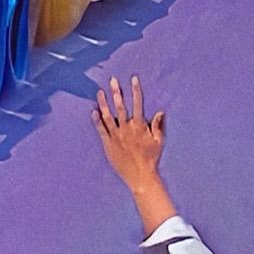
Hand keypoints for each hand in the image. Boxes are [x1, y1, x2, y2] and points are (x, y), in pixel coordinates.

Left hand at [94, 74, 174, 233]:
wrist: (140, 175)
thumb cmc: (151, 158)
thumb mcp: (159, 141)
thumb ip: (158, 125)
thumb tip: (160, 111)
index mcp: (140, 126)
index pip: (138, 103)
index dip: (135, 90)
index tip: (133, 79)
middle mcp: (127, 128)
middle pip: (121, 106)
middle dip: (117, 91)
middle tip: (113, 80)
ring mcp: (116, 136)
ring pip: (108, 115)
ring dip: (104, 102)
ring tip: (100, 92)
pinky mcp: (108, 144)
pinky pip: (101, 130)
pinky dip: (97, 120)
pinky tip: (93, 111)